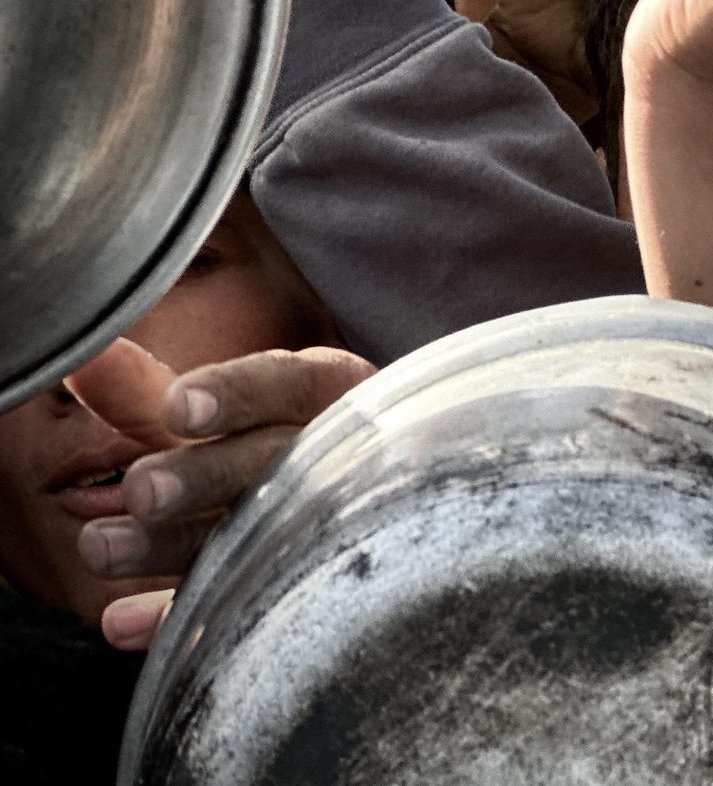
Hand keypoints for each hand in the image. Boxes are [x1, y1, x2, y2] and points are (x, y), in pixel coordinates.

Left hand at [65, 339, 373, 649]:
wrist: (362, 502)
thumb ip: (145, 392)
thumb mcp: (220, 413)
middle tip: (140, 490)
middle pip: (272, 463)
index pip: (288, 384)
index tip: (179, 407)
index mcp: (325, 392)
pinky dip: (180, 616)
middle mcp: (332, 456)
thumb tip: (81, 359)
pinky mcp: (300, 590)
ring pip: (255, 537)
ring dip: (174, 546)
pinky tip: (120, 623)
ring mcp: (324, 526)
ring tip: (99, 547)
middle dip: (205, 476)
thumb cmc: (271, 442)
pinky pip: (246, 609)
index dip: (238, 394)